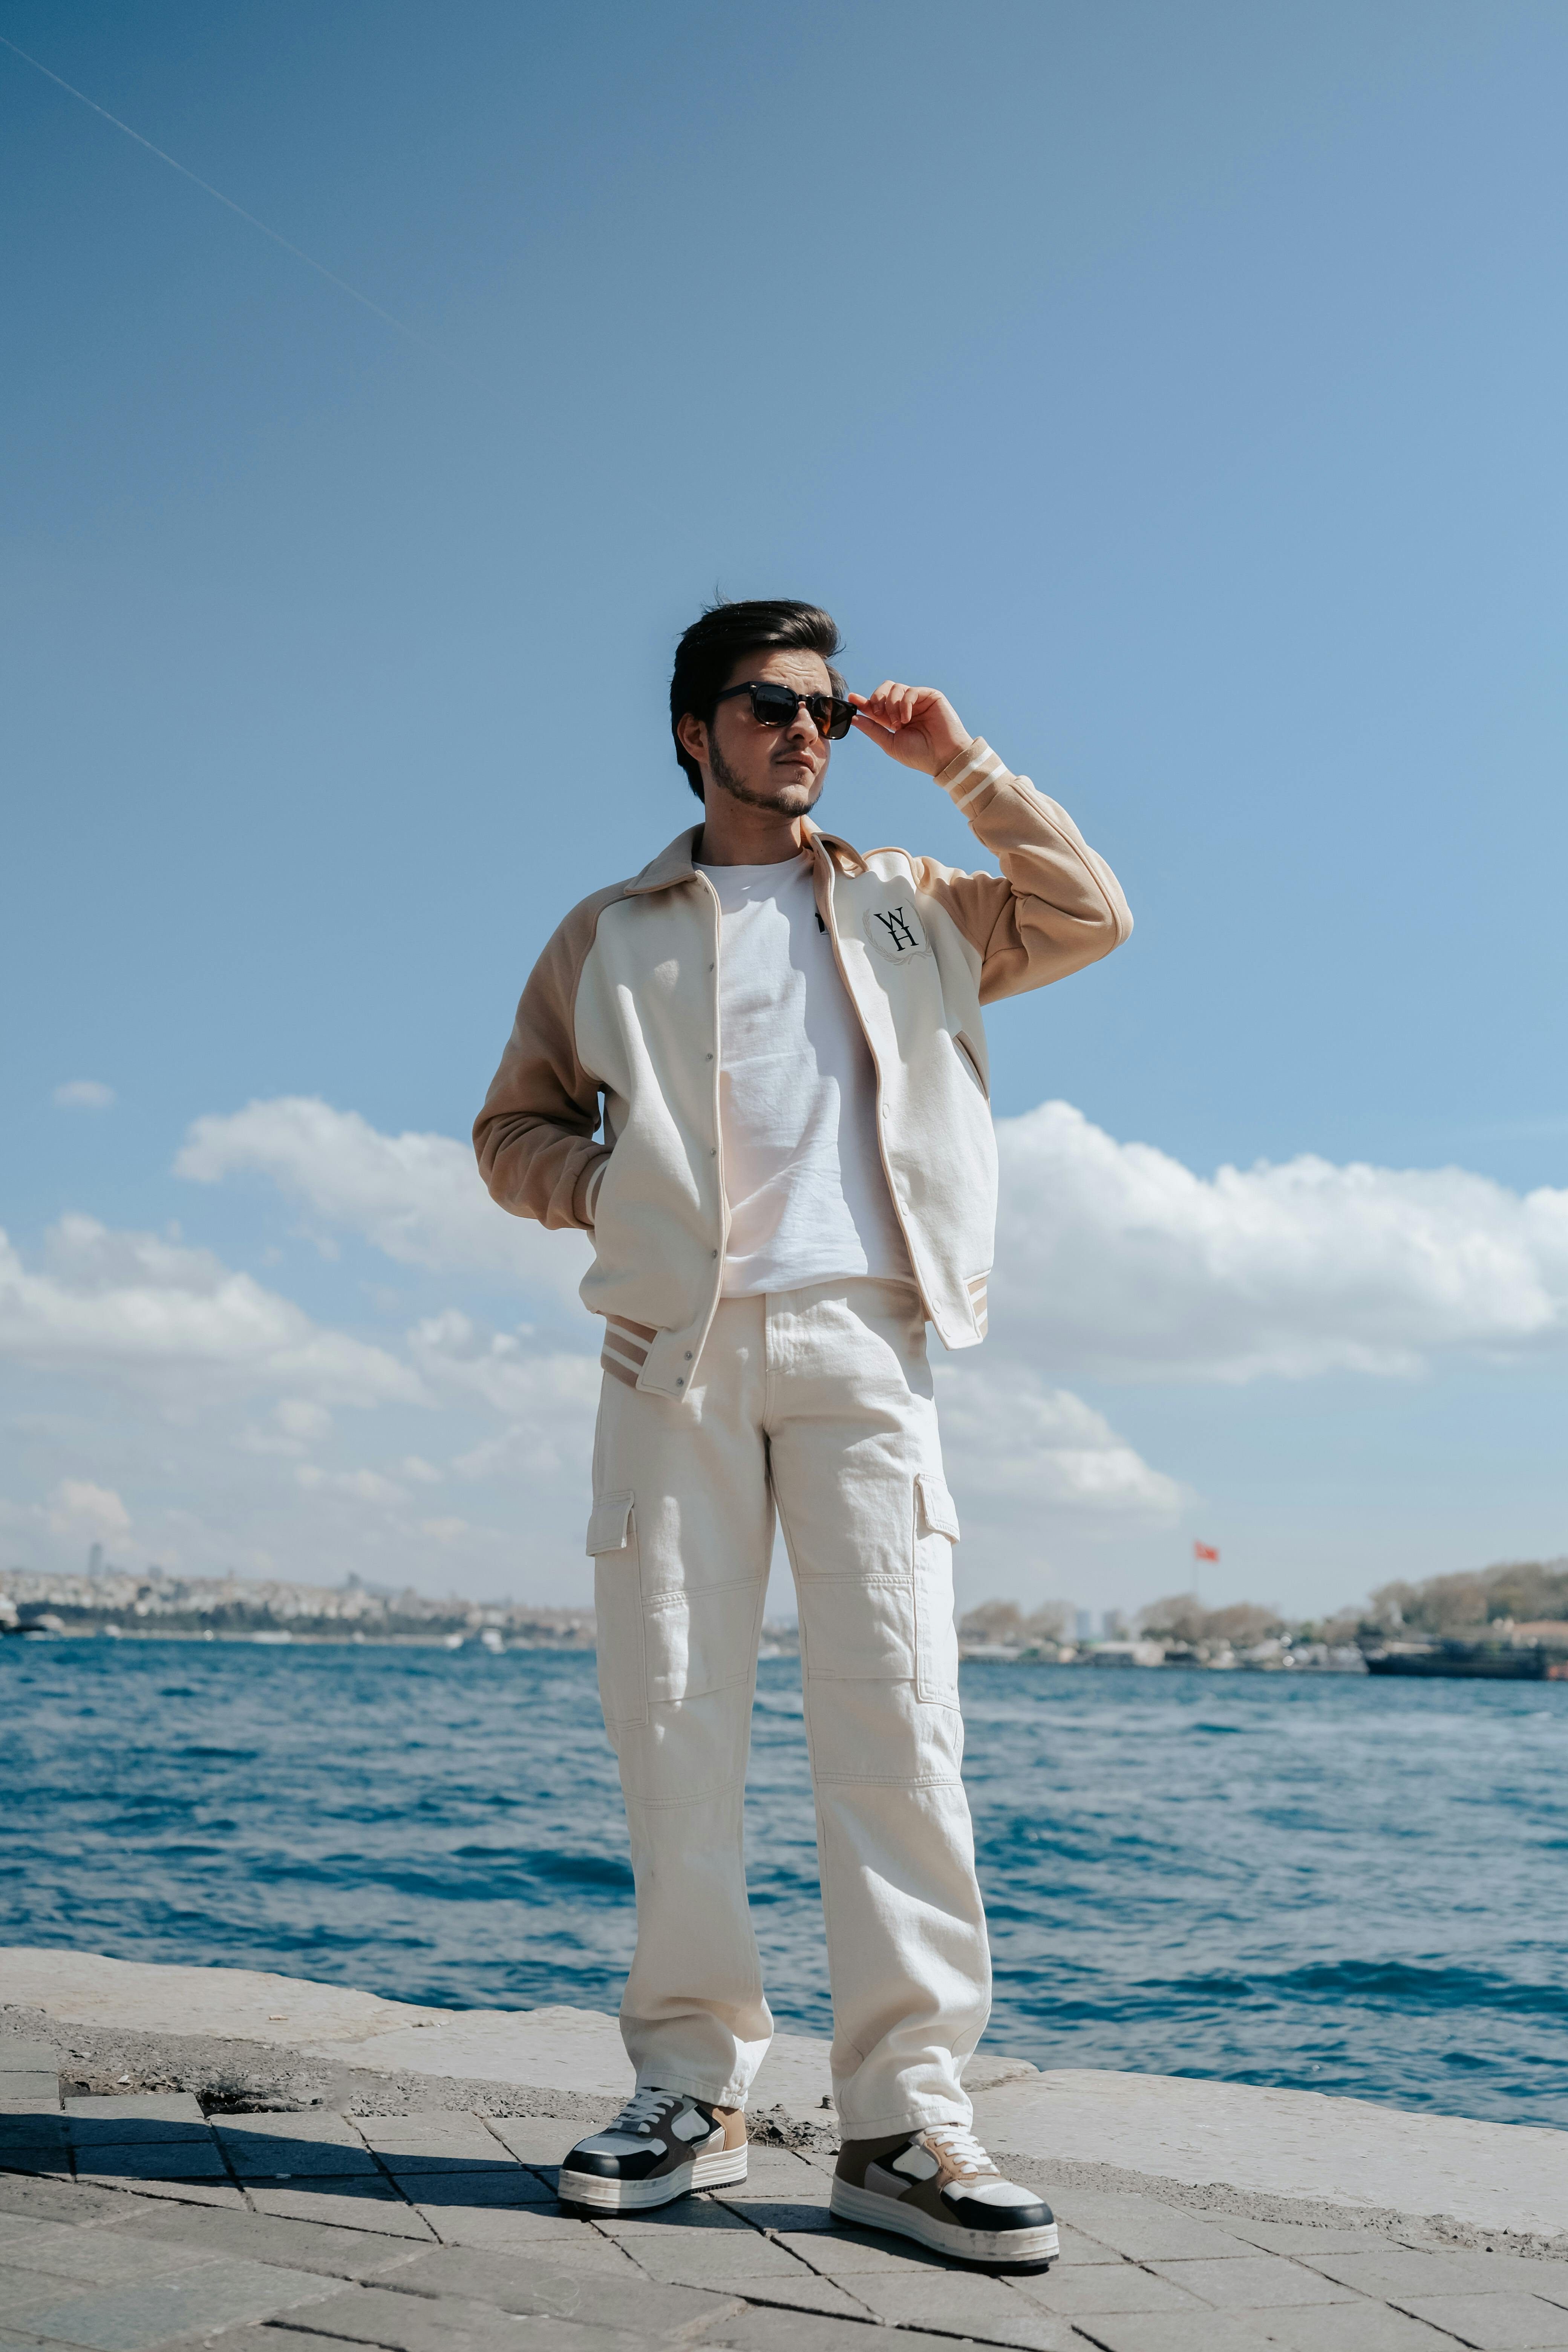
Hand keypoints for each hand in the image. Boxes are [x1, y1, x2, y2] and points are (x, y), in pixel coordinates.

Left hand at [850, 682, 972, 776]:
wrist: (943, 758)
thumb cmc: (919, 755)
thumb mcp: (890, 743)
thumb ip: (872, 729)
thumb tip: (854, 718)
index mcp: (895, 719)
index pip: (876, 705)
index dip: (864, 701)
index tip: (852, 699)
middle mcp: (905, 708)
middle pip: (884, 689)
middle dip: (876, 699)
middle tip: (879, 714)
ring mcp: (918, 701)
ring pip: (895, 687)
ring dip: (891, 704)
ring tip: (898, 723)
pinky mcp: (930, 696)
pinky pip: (910, 691)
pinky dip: (905, 704)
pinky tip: (907, 719)